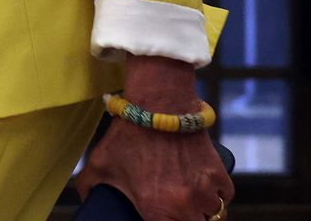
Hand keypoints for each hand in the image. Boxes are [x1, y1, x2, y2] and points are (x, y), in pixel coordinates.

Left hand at [74, 119, 232, 220]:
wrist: (159, 102)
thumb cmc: (128, 134)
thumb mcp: (100, 163)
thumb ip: (89, 187)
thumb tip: (85, 198)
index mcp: (156, 211)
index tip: (159, 218)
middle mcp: (185, 205)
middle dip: (187, 220)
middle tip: (176, 210)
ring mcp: (205, 189)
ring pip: (214, 213)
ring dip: (203, 209)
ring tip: (191, 200)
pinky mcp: (218, 172)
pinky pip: (226, 194)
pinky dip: (219, 193)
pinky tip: (206, 187)